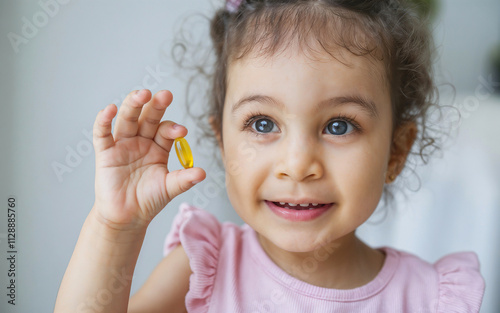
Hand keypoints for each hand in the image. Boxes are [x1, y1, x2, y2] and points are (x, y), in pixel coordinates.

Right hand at [91, 89, 205, 230]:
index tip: (181, 131)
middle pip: (148, 118)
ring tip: (142, 94)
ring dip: (133, 105)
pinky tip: (111, 109)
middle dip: (156, 106)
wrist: (127, 217)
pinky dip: (104, 120)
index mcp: (158, 147)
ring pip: (127, 119)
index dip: (172, 128)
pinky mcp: (105, 152)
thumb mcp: (169, 188)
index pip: (165, 130)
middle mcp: (141, 141)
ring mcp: (122, 144)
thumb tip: (202, 173)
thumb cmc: (149, 200)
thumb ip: (184, 179)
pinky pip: (102, 133)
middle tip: (165, 95)